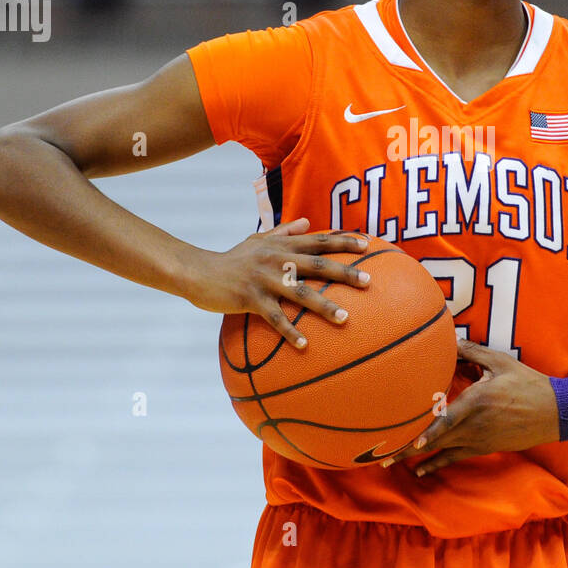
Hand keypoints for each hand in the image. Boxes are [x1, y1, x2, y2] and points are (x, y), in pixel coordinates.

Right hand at [180, 217, 370, 347]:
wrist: (199, 272)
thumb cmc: (233, 258)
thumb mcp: (257, 240)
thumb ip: (284, 231)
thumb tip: (307, 222)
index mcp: (281, 245)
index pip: (318, 240)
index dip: (343, 241)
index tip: (367, 245)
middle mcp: (277, 259)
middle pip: (317, 264)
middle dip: (344, 272)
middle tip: (368, 281)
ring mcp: (264, 279)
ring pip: (300, 293)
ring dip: (324, 306)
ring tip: (345, 319)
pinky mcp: (251, 298)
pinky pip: (275, 318)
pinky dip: (290, 332)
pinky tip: (305, 345)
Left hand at [383, 337, 559, 475]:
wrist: (553, 411)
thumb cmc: (527, 383)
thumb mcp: (500, 362)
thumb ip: (472, 352)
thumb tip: (449, 340)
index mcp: (477, 401)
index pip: (448, 420)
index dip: (428, 433)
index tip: (410, 443)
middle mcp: (475, 424)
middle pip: (437, 439)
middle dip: (409, 448)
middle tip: (383, 457)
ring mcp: (479, 439)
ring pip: (442, 450)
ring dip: (416, 457)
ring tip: (391, 463)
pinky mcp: (484, 447)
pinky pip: (455, 457)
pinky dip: (436, 464)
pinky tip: (420, 471)